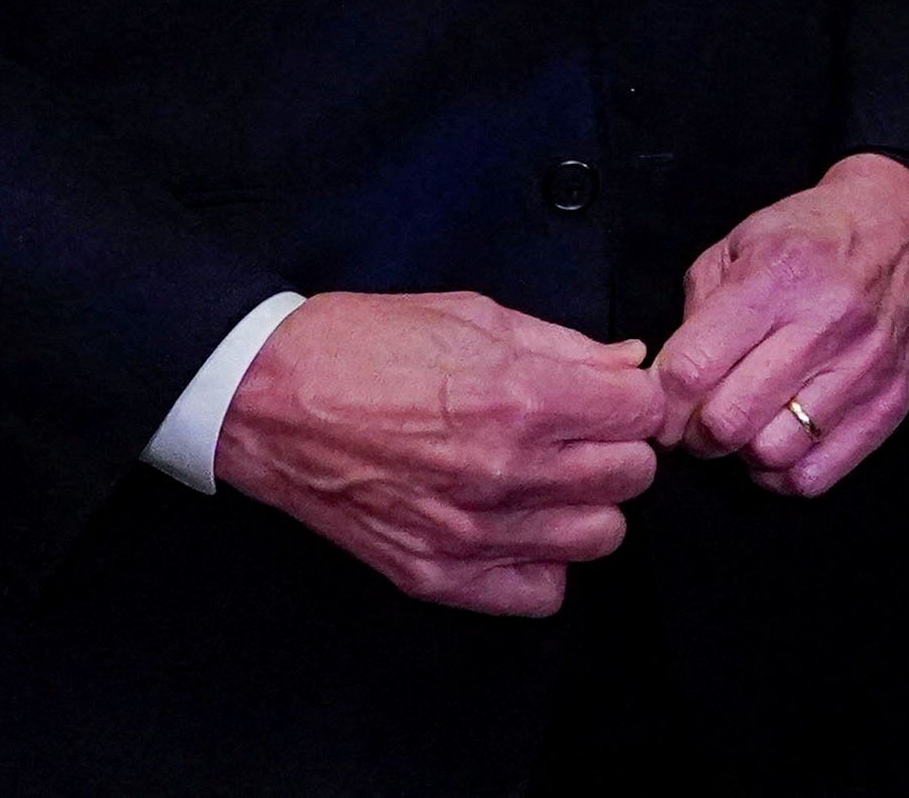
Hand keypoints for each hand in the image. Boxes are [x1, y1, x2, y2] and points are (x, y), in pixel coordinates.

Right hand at [211, 290, 678, 615]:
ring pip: (598, 539)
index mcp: (518, 397)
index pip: (641, 413)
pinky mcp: (434, 574)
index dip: (634, 397)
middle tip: (585, 432)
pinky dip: (542, 562)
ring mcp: (468, 531)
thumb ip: (564, 345)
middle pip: (630, 478)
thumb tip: (627, 360)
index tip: (614, 395)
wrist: (267, 399)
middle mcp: (502, 472)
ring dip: (589, 506)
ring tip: (554, 478)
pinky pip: (538, 593)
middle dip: (619, 447)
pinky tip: (521, 525)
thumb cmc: (363, 346)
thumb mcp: (473, 317)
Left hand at [645, 156, 908, 498]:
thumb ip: (696, 312)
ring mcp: (863, 369)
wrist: (902, 227)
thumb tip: (669, 386)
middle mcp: (824, 324)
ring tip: (744, 426)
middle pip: (728, 422)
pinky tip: (778, 441)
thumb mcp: (738, 245)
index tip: (663, 401)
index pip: (692, 369)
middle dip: (695, 432)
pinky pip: (816, 475)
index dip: (661, 399)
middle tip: (697, 420)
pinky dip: (782, 473)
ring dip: (742, 452)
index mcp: (777, 277)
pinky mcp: (889, 402)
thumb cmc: (809, 236)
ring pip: (771, 454)